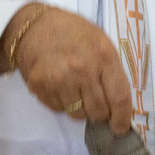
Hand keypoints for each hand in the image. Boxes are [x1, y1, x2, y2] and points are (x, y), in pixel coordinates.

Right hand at [0, 3, 132, 133]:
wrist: (32, 27)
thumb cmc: (73, 33)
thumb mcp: (102, 42)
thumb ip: (112, 70)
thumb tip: (120, 103)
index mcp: (104, 57)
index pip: (119, 97)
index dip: (122, 118)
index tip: (121, 127)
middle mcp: (83, 70)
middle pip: (98, 111)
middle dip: (101, 114)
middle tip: (99, 106)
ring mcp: (59, 80)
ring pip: (77, 114)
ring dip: (81, 109)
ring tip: (77, 91)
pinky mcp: (40, 87)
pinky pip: (58, 109)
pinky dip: (62, 104)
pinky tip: (61, 87)